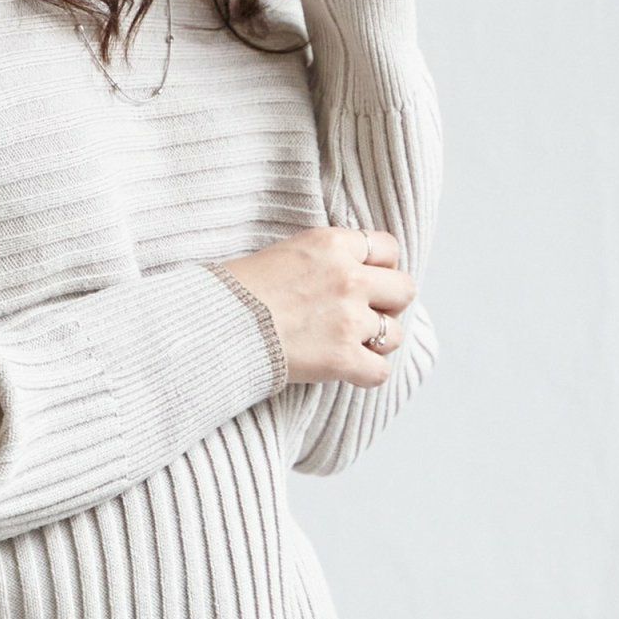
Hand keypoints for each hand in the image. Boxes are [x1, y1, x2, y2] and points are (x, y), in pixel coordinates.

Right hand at [218, 226, 416, 387]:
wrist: (214, 325)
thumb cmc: (237, 291)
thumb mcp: (284, 252)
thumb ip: (325, 258)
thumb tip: (350, 269)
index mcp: (332, 244)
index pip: (387, 248)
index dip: (382, 267)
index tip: (368, 280)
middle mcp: (348, 277)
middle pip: (404, 289)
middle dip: (388, 303)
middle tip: (365, 314)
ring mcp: (349, 319)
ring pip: (395, 334)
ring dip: (377, 342)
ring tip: (350, 344)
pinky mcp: (342, 357)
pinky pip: (380, 372)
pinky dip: (366, 374)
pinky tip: (348, 371)